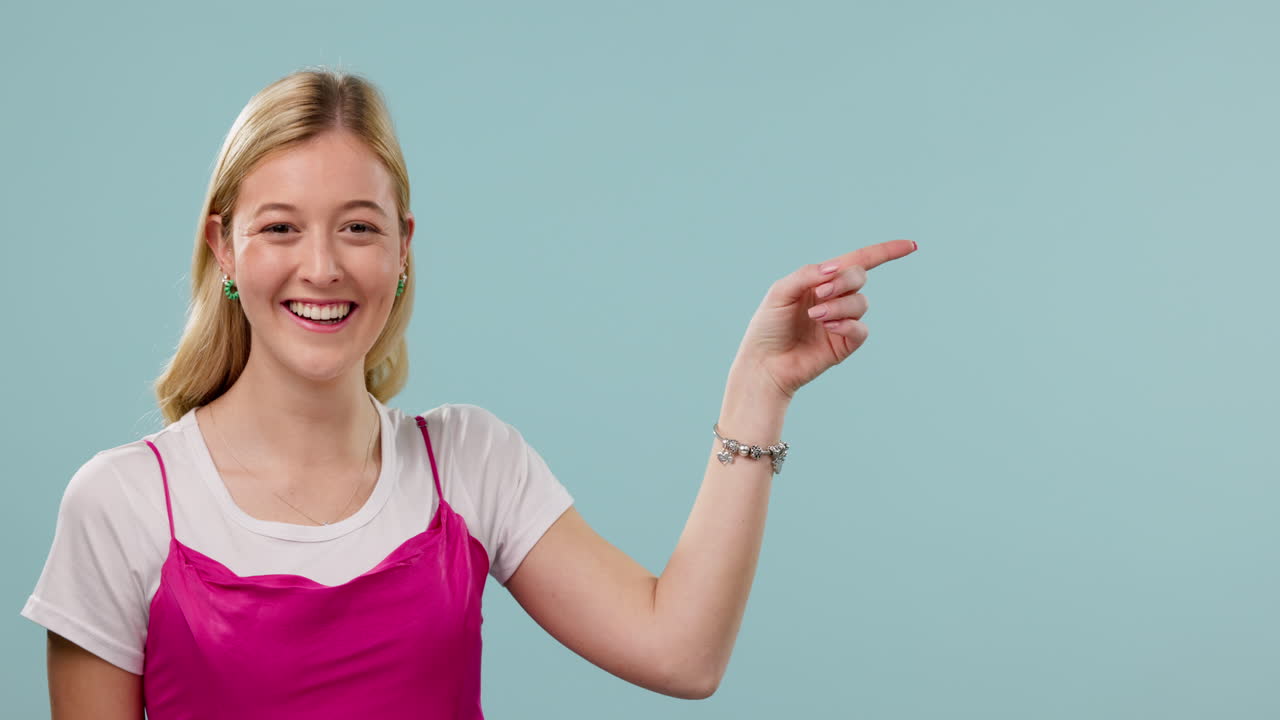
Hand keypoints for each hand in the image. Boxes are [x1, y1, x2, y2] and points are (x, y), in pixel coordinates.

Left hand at [733, 239, 917, 399]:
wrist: (763, 363)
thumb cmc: (768, 326)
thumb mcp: (781, 292)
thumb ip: (807, 275)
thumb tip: (836, 267)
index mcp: (821, 281)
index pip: (858, 261)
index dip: (885, 252)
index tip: (911, 246)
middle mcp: (835, 298)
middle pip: (859, 277)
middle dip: (844, 281)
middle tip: (820, 293)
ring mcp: (842, 321)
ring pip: (860, 303)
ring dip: (840, 306)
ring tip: (815, 316)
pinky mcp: (844, 344)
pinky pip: (861, 329)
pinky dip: (847, 324)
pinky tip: (828, 327)